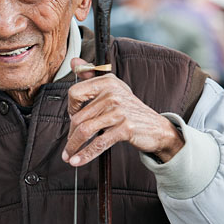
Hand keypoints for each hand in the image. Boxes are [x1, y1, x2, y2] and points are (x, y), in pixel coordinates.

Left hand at [62, 58, 183, 165]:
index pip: (74, 93)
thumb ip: (91, 75)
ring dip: (73, 147)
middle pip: (78, 116)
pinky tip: (77, 161)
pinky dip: (85, 155)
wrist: (155, 127)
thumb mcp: (112, 88)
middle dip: (71, 134)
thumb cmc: (129, 109)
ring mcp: (119, 111)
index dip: (70, 108)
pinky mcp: (124, 128)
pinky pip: (98, 143)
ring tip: (68, 156)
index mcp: (107, 82)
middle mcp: (113, 94)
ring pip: (85, 130)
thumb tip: (73, 62)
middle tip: (70, 144)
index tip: (74, 118)